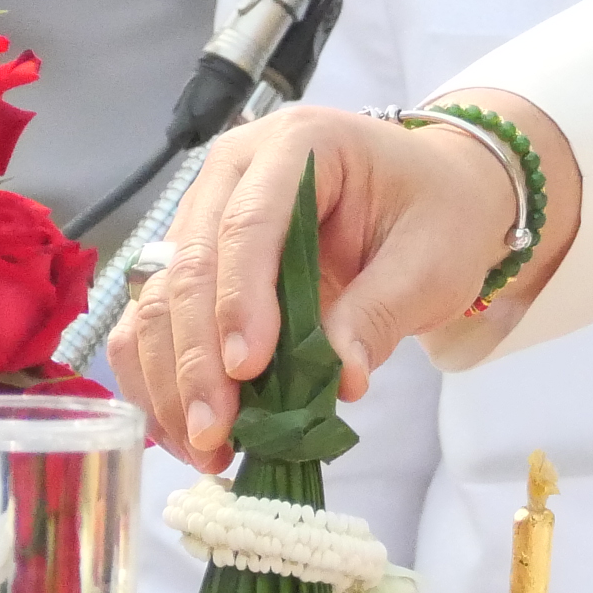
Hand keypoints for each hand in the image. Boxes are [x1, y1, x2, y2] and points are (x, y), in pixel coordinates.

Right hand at [109, 97, 573, 469]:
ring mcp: (204, 213)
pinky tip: (187, 432)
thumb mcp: (433, 259)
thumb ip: (381, 312)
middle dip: (196, 357)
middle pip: (190, 264)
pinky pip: (152, 324)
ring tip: (205, 448)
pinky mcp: (194, 263)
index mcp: (300, 144)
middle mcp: (234, 169)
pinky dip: (160, 381)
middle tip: (217, 433)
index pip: (250, 220)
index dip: (240, 297)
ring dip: (170, 381)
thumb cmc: (439, 214)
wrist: (438, 200)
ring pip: (156, 301)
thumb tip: (338, 381)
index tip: (246, 368)